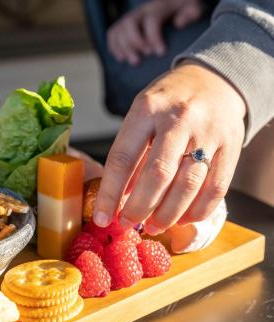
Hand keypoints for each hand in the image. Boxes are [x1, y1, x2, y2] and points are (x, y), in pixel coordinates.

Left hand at [93, 61, 245, 234]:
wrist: (213, 80)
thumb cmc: (166, 104)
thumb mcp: (140, 116)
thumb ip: (130, 153)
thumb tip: (118, 198)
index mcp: (146, 109)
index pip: (123, 158)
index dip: (110, 193)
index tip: (103, 218)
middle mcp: (178, 119)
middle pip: (157, 174)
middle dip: (140, 207)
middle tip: (129, 224)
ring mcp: (208, 132)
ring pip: (188, 184)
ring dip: (168, 214)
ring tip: (153, 226)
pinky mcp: (232, 145)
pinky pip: (216, 188)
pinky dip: (197, 211)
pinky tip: (182, 219)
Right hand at [107, 0, 202, 65]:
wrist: (174, 3)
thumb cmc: (185, 9)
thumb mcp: (194, 7)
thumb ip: (190, 13)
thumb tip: (178, 24)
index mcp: (159, 6)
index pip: (151, 20)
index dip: (153, 38)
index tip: (160, 53)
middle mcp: (141, 10)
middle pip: (129, 24)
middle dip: (134, 43)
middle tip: (141, 59)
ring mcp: (131, 17)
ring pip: (118, 29)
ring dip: (123, 48)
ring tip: (134, 62)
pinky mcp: (124, 25)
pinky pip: (112, 34)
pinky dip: (114, 46)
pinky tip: (122, 58)